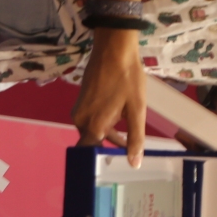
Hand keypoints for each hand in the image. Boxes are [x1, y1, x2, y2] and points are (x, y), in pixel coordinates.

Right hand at [72, 29, 146, 166]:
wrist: (114, 48)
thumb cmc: (128, 78)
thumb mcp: (137, 110)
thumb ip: (135, 138)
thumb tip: (134, 164)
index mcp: (93, 125)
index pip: (87, 154)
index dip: (97, 162)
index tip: (109, 169)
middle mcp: (80, 120)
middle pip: (91, 142)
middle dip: (107, 147)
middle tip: (126, 152)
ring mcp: (79, 109)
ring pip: (91, 130)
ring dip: (107, 133)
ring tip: (127, 134)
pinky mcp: (81, 100)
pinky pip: (90, 118)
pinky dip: (102, 122)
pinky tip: (119, 117)